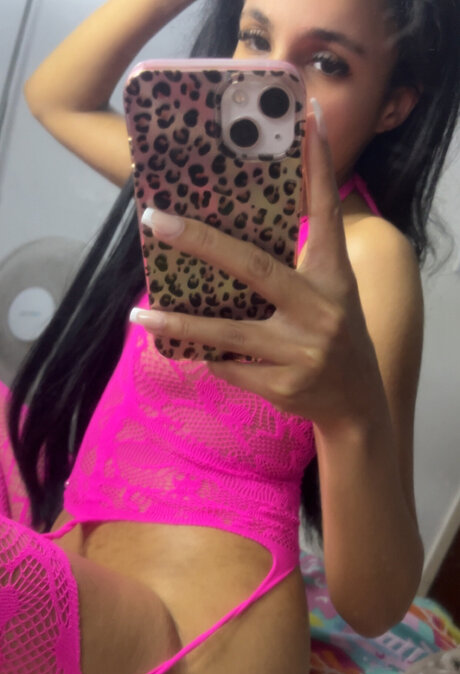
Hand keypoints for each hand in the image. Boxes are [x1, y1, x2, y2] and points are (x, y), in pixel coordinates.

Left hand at [131, 101, 383, 432]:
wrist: (356, 404)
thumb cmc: (335, 338)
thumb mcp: (331, 296)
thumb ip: (297, 268)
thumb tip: (227, 246)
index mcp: (334, 276)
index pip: (326, 212)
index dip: (318, 167)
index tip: (305, 119)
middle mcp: (320, 308)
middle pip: (253, 267)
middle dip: (200, 242)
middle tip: (156, 220)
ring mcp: (303, 348)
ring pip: (229, 331)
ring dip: (182, 323)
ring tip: (140, 317)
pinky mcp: (287, 383)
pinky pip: (232, 366)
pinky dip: (213, 358)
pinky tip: (202, 355)